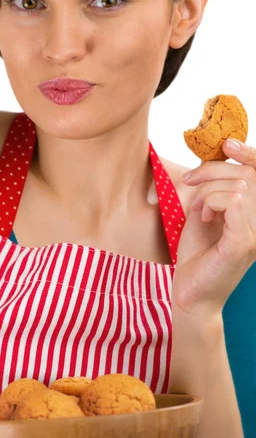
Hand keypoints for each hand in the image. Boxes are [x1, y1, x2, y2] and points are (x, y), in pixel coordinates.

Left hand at [173, 138, 255, 318]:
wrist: (190, 293)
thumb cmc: (197, 254)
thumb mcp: (205, 213)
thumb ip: (214, 189)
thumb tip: (214, 159)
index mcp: (255, 214)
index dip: (249, 153)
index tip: (227, 144)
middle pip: (246, 174)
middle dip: (211, 170)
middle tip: (189, 182)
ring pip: (237, 186)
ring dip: (207, 191)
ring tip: (198, 209)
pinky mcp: (243, 243)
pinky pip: (231, 201)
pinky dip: (210, 202)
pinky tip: (203, 217)